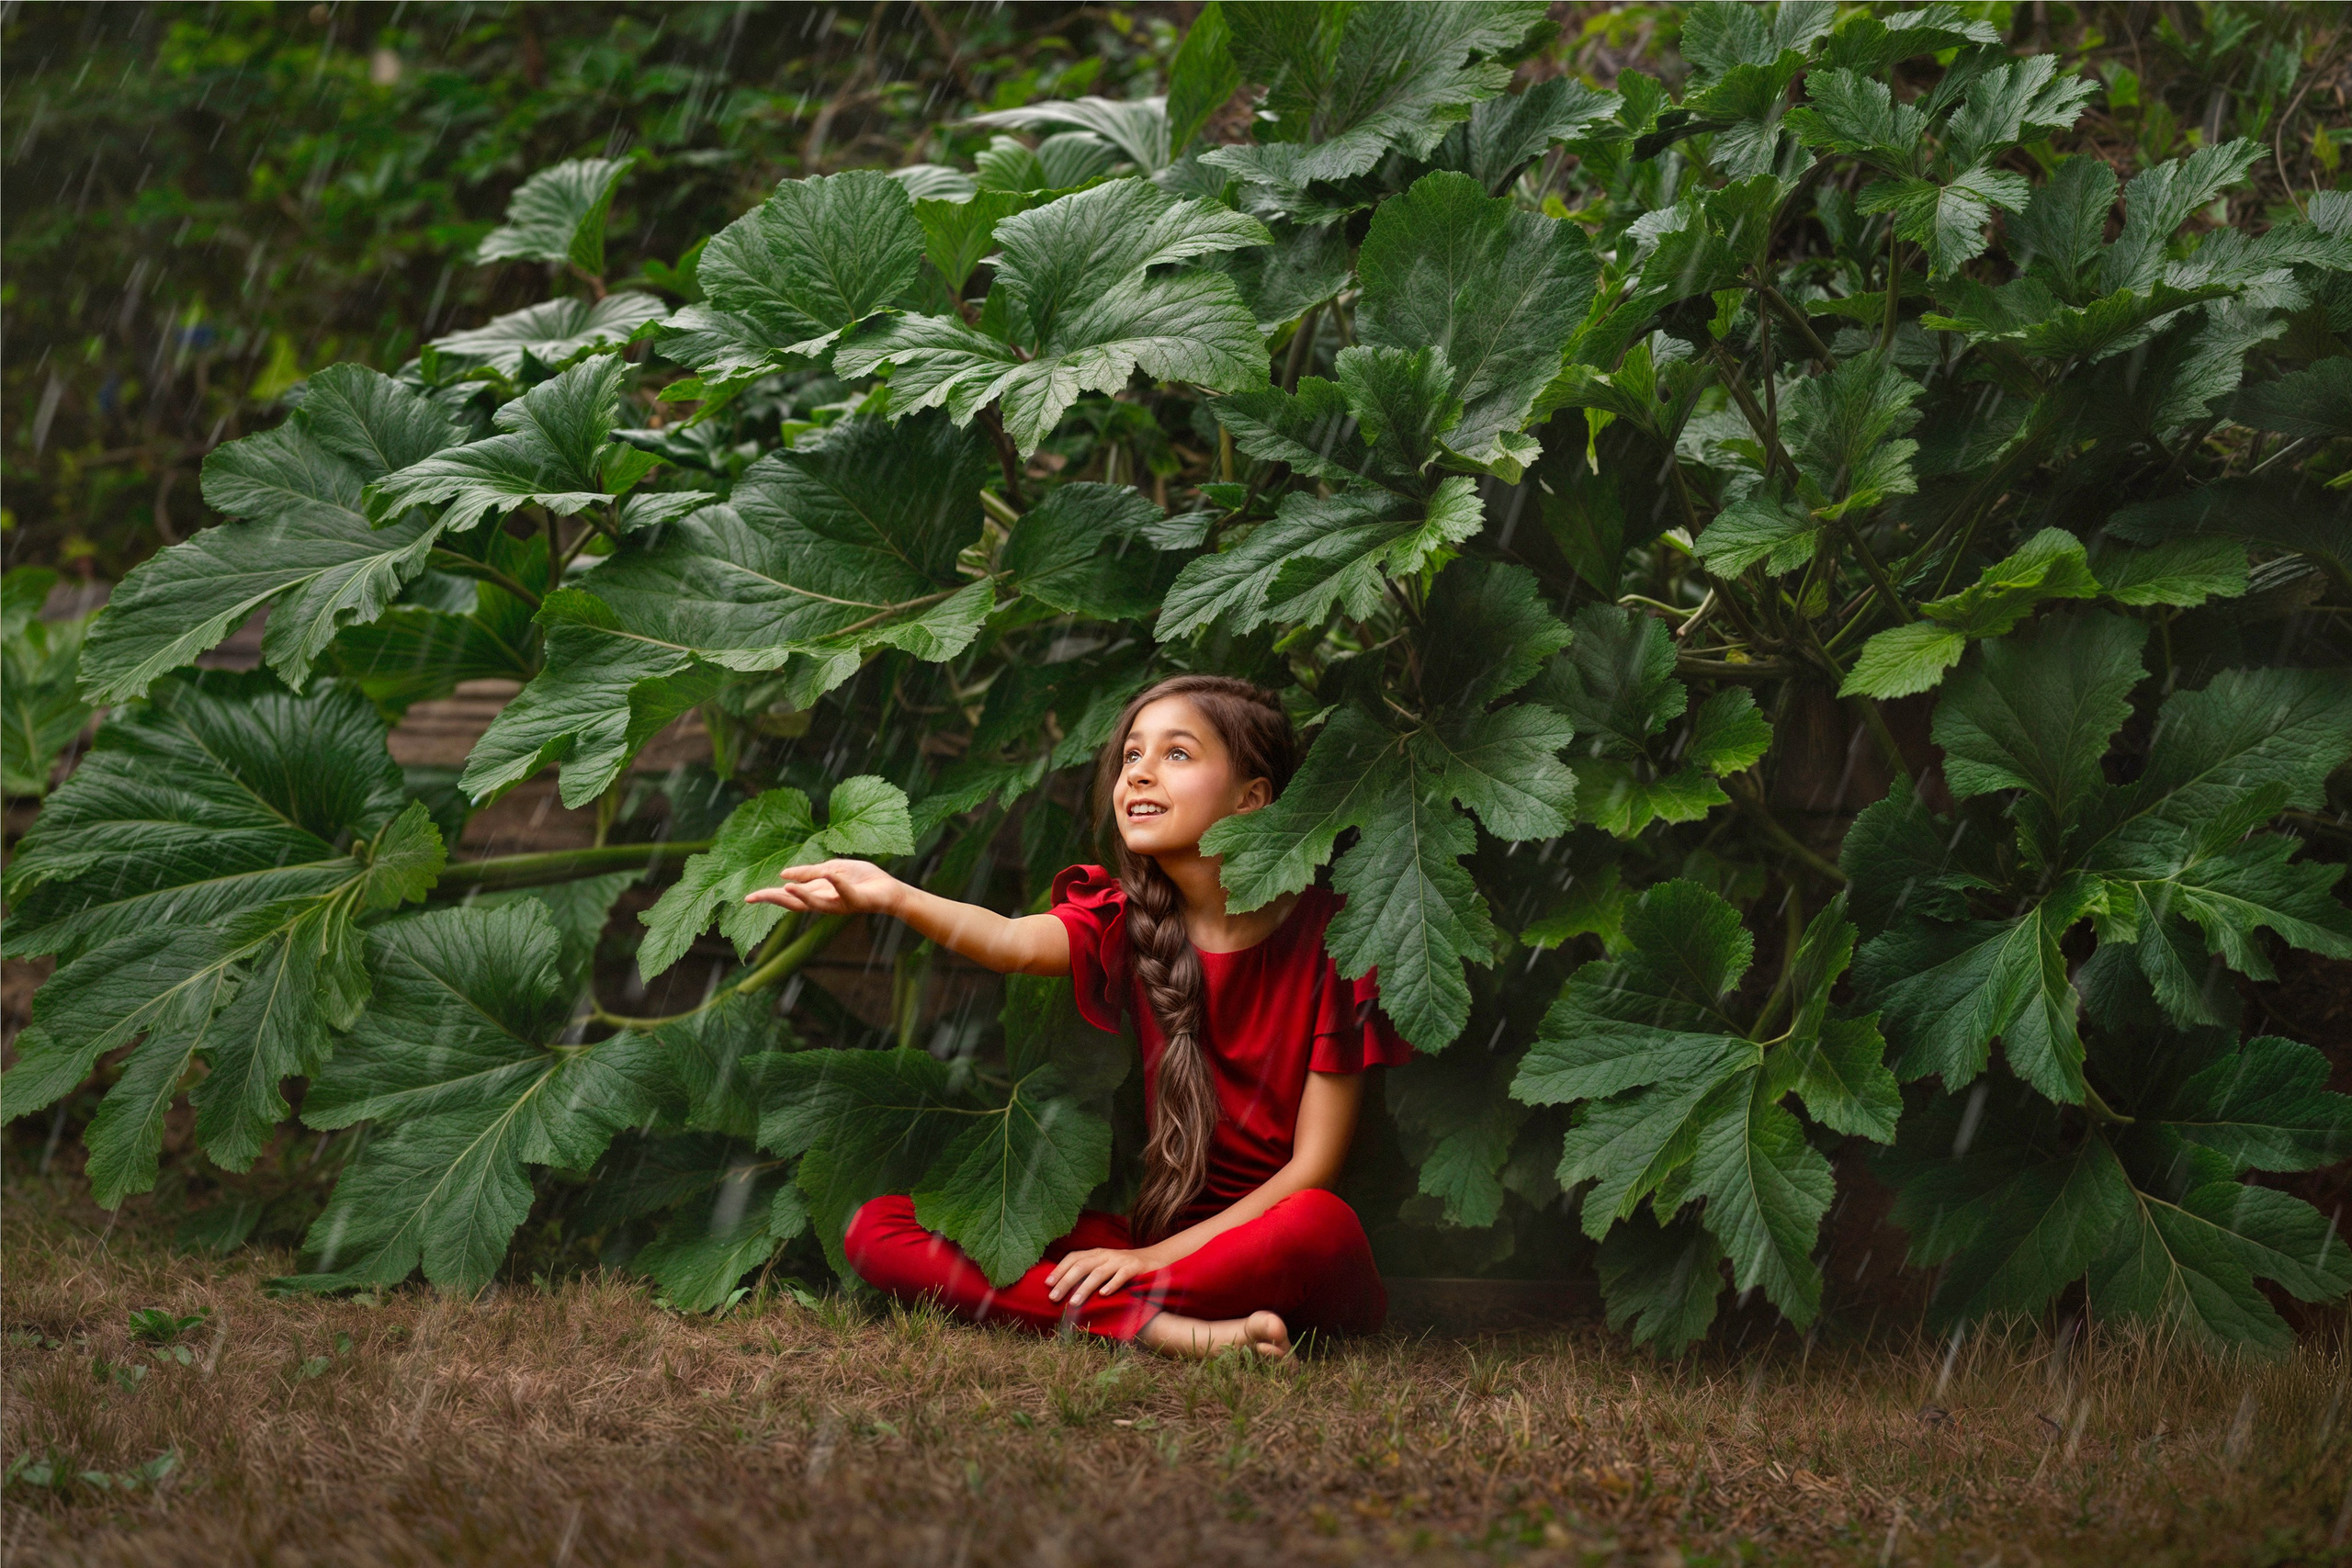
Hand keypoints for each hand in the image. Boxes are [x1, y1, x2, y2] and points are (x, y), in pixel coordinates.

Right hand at [743, 858, 903, 915]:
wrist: (888, 888)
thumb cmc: (860, 879)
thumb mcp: (831, 869)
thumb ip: (809, 872)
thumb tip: (782, 874)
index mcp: (817, 893)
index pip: (788, 897)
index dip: (768, 896)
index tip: (747, 898)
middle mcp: (825, 902)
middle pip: (795, 904)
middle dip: (774, 900)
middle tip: (753, 897)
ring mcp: (840, 903)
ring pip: (817, 903)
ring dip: (801, 895)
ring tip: (784, 887)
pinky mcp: (857, 901)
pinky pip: (845, 893)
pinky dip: (836, 884)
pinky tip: (828, 874)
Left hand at [1045, 1246, 1160, 1306]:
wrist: (1155, 1259)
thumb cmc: (1124, 1268)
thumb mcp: (1104, 1266)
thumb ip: (1088, 1273)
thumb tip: (1063, 1288)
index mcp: (1096, 1253)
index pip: (1073, 1257)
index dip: (1059, 1269)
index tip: (1047, 1284)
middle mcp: (1106, 1254)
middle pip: (1081, 1266)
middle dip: (1065, 1281)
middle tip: (1053, 1297)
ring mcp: (1120, 1260)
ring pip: (1098, 1272)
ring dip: (1084, 1287)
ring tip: (1073, 1302)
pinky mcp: (1135, 1267)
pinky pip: (1122, 1275)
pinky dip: (1112, 1284)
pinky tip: (1104, 1295)